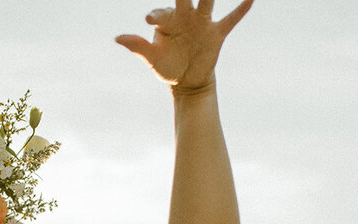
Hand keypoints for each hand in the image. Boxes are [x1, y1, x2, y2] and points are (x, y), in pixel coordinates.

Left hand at [116, 0, 252, 89]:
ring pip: (208, 1)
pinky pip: (230, 20)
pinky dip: (240, 10)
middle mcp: (185, 17)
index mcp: (167, 21)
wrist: (187, 81)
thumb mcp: (152, 59)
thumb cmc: (167, 66)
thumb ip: (138, 46)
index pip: (160, 14)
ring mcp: (202, 23)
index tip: (148, 21)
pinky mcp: (216, 33)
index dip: (155, 16)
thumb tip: (117, 38)